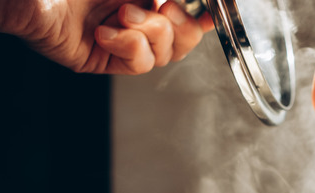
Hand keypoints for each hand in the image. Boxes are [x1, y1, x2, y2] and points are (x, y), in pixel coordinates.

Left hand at [0, 0, 212, 73]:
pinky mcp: (103, 61)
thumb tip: (194, 2)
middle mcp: (131, 18)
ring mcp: (118, 41)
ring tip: (122, 14)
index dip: (200, 17)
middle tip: (164, 8)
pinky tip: (106, 32)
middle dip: (180, 25)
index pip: (183, 14)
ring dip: (150, 33)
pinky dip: (129, 47)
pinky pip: (139, 65)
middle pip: (182, 40)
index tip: (211, 14)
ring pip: (164, 54)